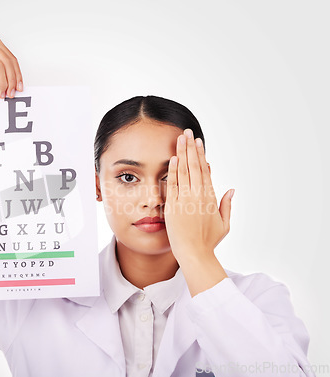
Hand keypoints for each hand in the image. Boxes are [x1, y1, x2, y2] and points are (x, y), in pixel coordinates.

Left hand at [164, 128, 233, 295]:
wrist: (194, 253)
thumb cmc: (208, 241)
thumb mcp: (224, 223)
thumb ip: (227, 205)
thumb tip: (232, 189)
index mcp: (210, 198)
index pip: (205, 171)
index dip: (201, 155)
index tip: (198, 143)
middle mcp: (198, 195)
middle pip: (194, 166)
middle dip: (191, 147)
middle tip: (188, 132)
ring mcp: (185, 199)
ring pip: (184, 171)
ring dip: (182, 153)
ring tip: (180, 138)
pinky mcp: (174, 205)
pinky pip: (173, 184)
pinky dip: (173, 170)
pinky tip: (174, 158)